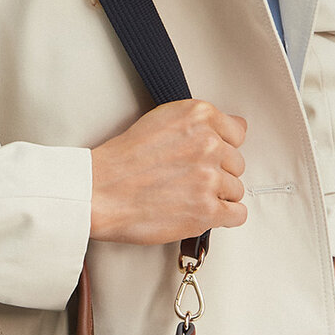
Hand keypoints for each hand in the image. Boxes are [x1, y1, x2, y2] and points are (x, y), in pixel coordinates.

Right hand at [88, 100, 248, 244]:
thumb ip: (198, 123)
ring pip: (236, 190)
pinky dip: (223, 218)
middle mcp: (208, 143)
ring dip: (216, 196)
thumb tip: (236, 129)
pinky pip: (237, 214)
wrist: (97, 192)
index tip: (203, 157)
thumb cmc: (121, 161)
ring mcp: (210, 178)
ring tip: (186, 196)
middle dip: (216, 173)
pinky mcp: (207, 210)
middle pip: (236, 163)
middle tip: (187, 179)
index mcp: (198, 116)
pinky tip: (201, 213)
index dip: (219, 148)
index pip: (237, 133)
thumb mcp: (160, 120)